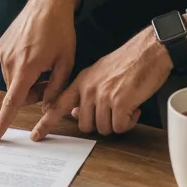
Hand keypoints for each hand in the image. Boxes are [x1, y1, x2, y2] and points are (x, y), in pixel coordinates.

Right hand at [0, 0, 80, 142]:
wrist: (48, 2)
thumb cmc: (60, 31)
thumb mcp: (66, 62)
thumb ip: (56, 88)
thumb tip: (47, 106)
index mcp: (27, 67)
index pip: (12, 101)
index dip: (3, 121)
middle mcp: (10, 60)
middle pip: (16, 93)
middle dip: (31, 94)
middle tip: (49, 81)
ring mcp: (3, 52)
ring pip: (13, 80)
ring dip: (26, 81)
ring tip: (44, 65)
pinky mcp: (1, 45)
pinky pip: (9, 66)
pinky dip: (21, 68)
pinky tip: (35, 53)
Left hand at [31, 26, 172, 140]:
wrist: (149, 51)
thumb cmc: (128, 62)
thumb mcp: (100, 74)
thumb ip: (86, 93)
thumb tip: (77, 113)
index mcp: (82, 81)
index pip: (58, 104)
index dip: (46, 122)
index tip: (36, 135)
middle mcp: (89, 89)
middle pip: (85, 126)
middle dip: (100, 124)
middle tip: (113, 112)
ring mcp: (104, 96)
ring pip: (103, 129)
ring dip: (117, 123)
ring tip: (126, 106)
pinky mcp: (120, 103)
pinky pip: (120, 127)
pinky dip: (129, 122)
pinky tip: (135, 108)